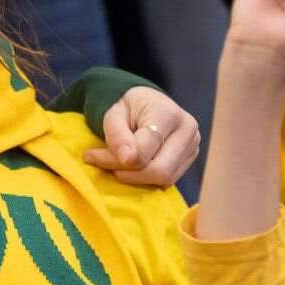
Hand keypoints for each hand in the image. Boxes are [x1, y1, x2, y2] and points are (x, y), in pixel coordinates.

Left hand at [84, 86, 201, 186]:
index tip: (91, 156)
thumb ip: (117, 135)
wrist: (145, 103)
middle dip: (128, 174)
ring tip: (116, 165)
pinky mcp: (189, 159)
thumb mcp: (113, 113)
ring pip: (164, 179)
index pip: (144, 150)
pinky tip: (132, 168)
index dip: (115, 160)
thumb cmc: (127, 106)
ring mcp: (193, 146)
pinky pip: (168, 180)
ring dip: (136, 179)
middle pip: (159, 170)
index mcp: (169, 114)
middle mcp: (188, 130)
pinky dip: (146, 179)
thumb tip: (126, 160)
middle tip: (104, 166)